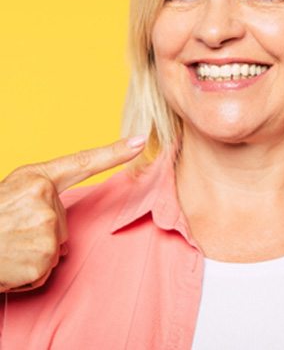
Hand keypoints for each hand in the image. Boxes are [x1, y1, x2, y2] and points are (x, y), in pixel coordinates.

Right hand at [0, 136, 145, 291]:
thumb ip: (43, 193)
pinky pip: (46, 269)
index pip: (84, 162)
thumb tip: (62, 217)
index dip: (115, 152)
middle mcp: (44, 200)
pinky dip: (29, 272)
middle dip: (42, 232)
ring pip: (57, 247)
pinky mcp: (42, 258)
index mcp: (37, 179)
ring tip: (9, 246)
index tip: (141, 141)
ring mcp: (45, 229)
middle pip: (64, 222)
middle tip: (12, 231)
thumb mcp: (13, 192)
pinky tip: (10, 262)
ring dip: (35, 253)